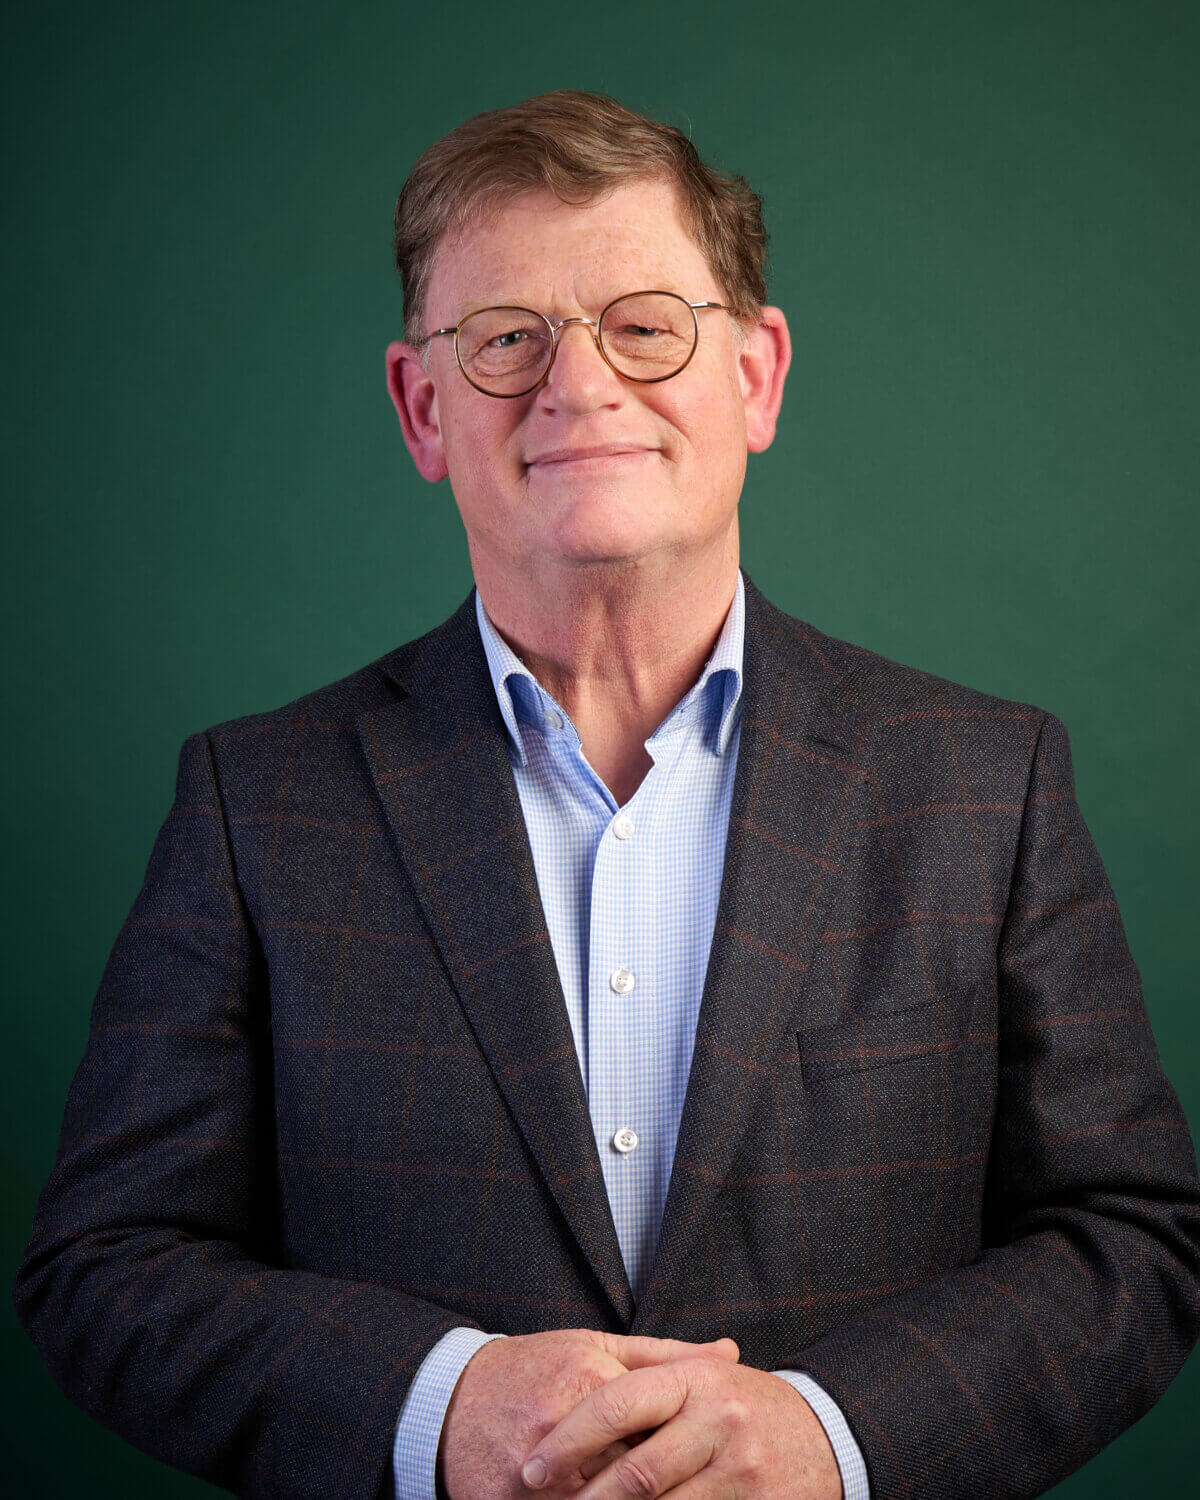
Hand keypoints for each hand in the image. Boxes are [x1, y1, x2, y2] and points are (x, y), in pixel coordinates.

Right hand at [437, 1328, 741, 1499]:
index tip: (711, 1458)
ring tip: (660, 1495)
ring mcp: (535, 1471)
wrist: (450, 1399)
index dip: (686, 1444)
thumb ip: (665, 1355)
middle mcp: (561, 1423)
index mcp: (587, 1376)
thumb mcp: (595, 1346)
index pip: (658, 1420)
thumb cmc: (534, 1368)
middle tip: (697, 1486)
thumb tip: (730, 1353)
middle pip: (635, 1469)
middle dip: (665, 1485)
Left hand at [519, 1356, 842, 1499]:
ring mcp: (741, 1470)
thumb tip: (571, 1400)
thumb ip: (647, 1382)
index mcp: (694, 1380)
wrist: (827, 1433)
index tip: (531, 1468)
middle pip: (635, 1472)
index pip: (617, 1404)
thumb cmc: (744, 1405)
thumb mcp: (703, 1377)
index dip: (569, 1439)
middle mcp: (718, 1420)